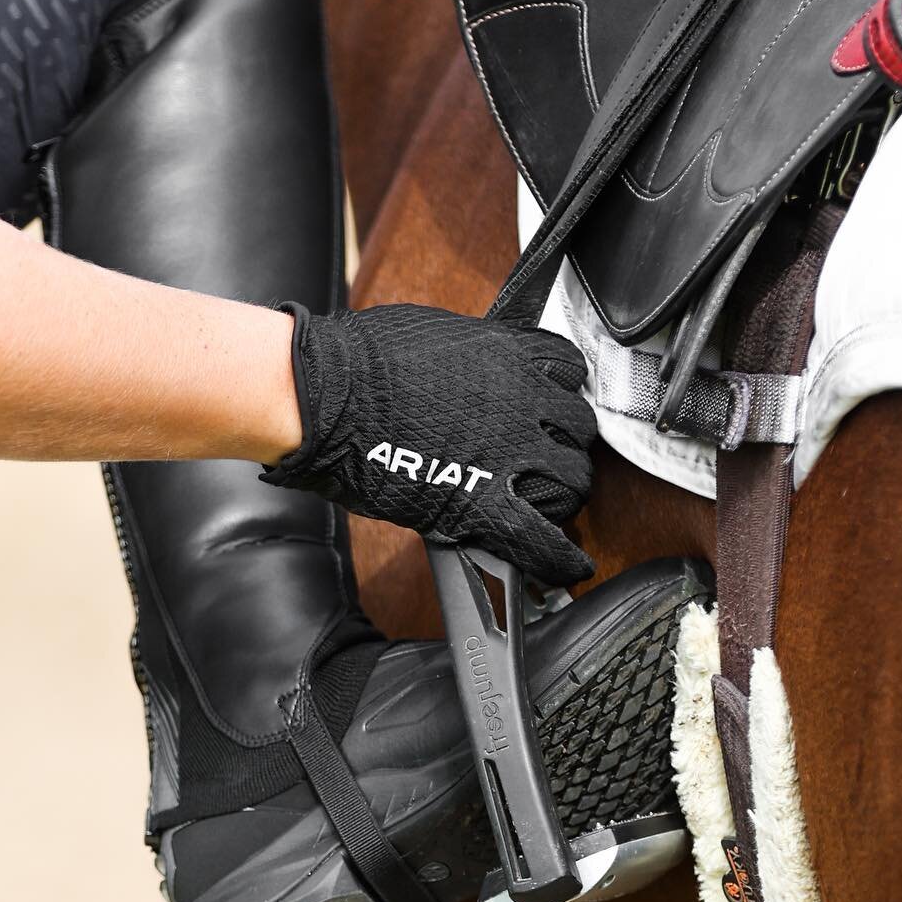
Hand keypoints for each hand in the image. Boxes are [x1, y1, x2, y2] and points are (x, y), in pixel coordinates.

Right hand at [261, 302, 596, 585]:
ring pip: (573, 481)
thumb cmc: (356, 360)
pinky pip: (543, 541)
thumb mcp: (433, 335)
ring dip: (564, 493)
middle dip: (564, 444)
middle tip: (544, 459)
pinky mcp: (482, 505)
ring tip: (546, 503)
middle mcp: (521, 401)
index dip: (558, 392)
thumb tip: (468, 376)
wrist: (323, 396)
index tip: (548, 405)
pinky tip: (570, 566)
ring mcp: (508, 455)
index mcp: (507, 353)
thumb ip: (469, 356)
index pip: (568, 370)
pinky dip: (562, 559)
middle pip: (577, 428)